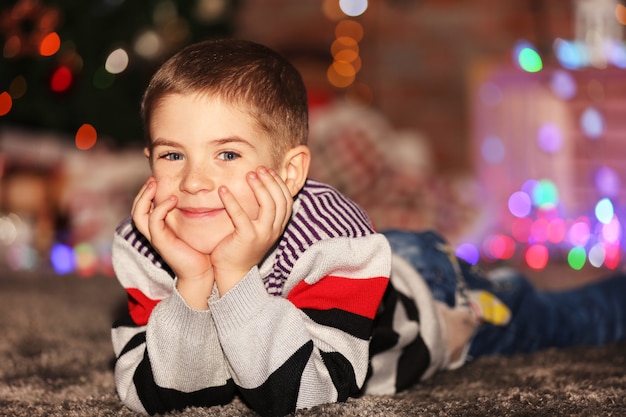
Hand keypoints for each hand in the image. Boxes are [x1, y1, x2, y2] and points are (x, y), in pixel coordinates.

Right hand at [132, 178, 213, 308]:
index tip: (155, 180)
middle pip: (136, 209)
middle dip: (141, 192)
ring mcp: (155, 237)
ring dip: (144, 197)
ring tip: (153, 184)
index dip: (146, 193)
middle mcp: (153, 232)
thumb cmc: (200, 249)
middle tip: (151, 179)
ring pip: (138, 214)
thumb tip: (194, 198)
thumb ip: (188, 214)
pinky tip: (172, 199)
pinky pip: (154, 221)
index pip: (143, 208)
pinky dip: (160, 208)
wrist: (202, 271)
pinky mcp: (161, 242)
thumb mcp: (192, 227)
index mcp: (159, 228)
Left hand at [211, 166, 292, 294]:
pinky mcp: (248, 239)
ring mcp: (263, 235)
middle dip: (270, 181)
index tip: (267, 171)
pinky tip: (223, 191)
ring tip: (248, 175)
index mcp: (278, 226)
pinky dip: (232, 202)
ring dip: (259, 187)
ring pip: (268, 206)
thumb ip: (260, 211)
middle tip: (258, 169)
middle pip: (280, 200)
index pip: (286, 200)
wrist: (232, 271)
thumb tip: (257, 186)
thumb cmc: (241, 246)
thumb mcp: (256, 227)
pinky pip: (241, 216)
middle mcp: (274, 230)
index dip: (279, 183)